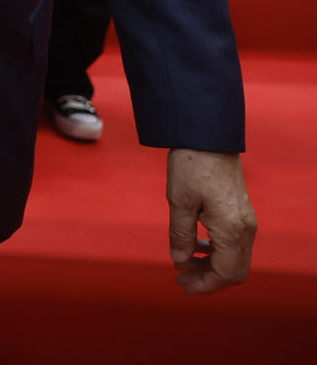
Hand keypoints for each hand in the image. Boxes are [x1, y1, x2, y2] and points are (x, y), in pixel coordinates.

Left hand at [166, 149, 257, 294]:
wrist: (209, 137)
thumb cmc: (192, 166)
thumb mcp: (179, 202)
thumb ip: (181, 235)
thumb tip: (180, 260)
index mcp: (232, 230)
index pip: (225, 273)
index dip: (205, 286)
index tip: (184, 288)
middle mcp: (245, 229)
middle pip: (234, 271)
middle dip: (208, 279)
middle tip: (180, 278)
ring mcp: (246, 221)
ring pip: (235, 258)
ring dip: (211, 266)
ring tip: (182, 263)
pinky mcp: (241, 213)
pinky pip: (234, 243)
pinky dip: (216, 251)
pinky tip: (195, 246)